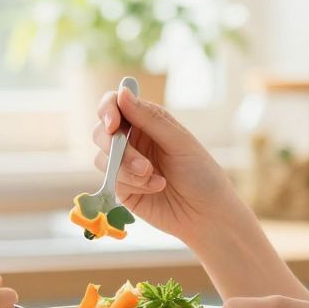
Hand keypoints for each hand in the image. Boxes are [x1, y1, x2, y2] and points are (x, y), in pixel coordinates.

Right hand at [92, 86, 246, 246]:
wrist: (206, 215)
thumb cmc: (201, 174)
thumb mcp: (180, 142)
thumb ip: (149, 119)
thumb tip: (122, 93)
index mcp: (148, 121)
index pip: (114, 104)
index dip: (107, 110)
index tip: (113, 125)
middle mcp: (133, 140)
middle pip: (101, 132)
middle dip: (117, 148)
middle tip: (144, 165)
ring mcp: (125, 165)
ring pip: (102, 158)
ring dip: (127, 169)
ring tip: (154, 177)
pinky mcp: (122, 188)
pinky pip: (111, 180)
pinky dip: (133, 184)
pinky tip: (156, 188)